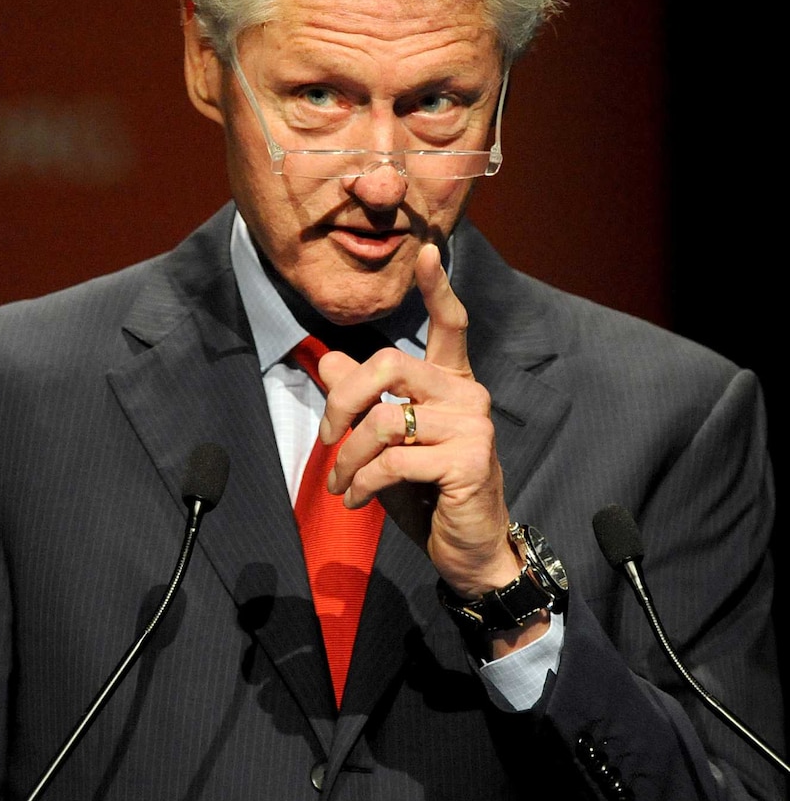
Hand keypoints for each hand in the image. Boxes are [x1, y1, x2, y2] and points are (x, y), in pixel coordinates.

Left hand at [318, 243, 523, 599]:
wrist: (469, 550)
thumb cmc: (428, 493)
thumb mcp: (389, 444)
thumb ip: (364, 401)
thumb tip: (328, 361)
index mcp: (453, 383)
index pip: (450, 324)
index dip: (437, 287)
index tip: (426, 250)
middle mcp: (469, 394)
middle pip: (391, 364)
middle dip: (343, 400)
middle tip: (327, 438)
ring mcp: (473, 425)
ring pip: (384, 419)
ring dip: (348, 457)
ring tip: (340, 484)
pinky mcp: (468, 459)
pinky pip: (393, 459)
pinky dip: (362, 482)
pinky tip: (356, 499)